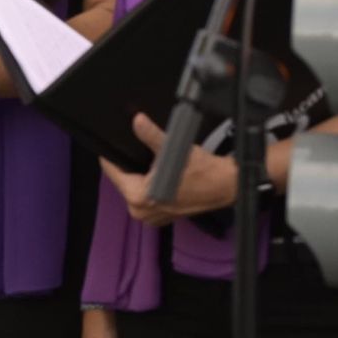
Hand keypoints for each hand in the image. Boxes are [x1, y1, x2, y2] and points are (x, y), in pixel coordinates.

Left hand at [100, 113, 237, 226]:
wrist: (227, 184)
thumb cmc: (202, 171)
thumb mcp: (173, 149)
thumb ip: (151, 135)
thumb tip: (137, 121)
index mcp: (138, 197)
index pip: (113, 172)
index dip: (111, 156)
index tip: (111, 144)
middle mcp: (141, 211)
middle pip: (123, 181)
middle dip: (129, 166)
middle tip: (137, 150)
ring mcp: (152, 216)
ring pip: (134, 189)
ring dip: (140, 176)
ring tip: (150, 162)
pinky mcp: (162, 216)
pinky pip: (147, 197)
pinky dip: (150, 186)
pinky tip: (158, 175)